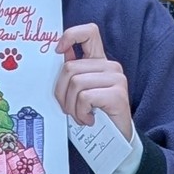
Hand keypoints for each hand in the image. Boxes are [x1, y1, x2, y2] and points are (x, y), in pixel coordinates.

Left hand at [54, 23, 132, 139]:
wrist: (114, 140)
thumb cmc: (93, 114)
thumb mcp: (77, 92)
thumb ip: (71, 74)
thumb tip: (56, 55)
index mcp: (98, 62)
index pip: (89, 32)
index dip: (70, 36)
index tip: (57, 51)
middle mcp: (110, 67)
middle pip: (70, 68)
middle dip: (61, 93)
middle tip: (69, 109)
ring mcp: (116, 79)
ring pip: (75, 83)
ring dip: (71, 106)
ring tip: (80, 115)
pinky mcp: (118, 94)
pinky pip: (85, 97)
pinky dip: (81, 112)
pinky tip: (89, 119)